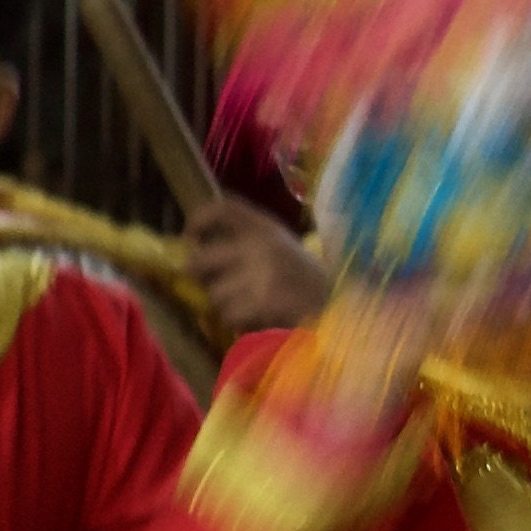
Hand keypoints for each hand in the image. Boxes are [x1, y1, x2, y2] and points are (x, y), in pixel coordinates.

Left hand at [185, 196, 329, 336]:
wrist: (340, 306)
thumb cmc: (306, 277)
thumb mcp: (281, 244)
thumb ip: (247, 237)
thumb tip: (197, 245)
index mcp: (266, 226)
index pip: (221, 209)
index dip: (198, 221)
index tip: (191, 238)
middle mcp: (260, 245)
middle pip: (200, 259)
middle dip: (200, 276)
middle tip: (212, 282)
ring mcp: (261, 275)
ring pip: (214, 294)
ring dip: (225, 303)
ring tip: (248, 303)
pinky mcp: (262, 303)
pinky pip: (229, 315)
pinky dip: (238, 321)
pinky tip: (257, 317)